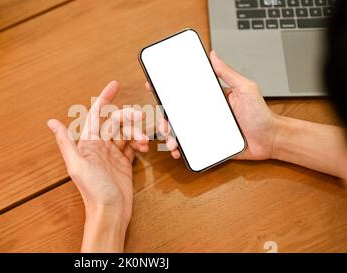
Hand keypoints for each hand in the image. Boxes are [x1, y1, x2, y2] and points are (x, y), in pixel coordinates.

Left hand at [47, 81, 148, 251]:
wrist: (110, 212)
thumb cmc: (93, 191)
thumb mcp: (77, 165)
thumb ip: (65, 142)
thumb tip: (51, 122)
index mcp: (88, 143)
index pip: (96, 115)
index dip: (104, 98)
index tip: (114, 85)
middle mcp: (100, 146)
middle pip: (116, 122)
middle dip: (128, 117)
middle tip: (140, 117)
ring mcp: (113, 155)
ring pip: (126, 133)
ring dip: (136, 131)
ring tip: (143, 139)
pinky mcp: (124, 163)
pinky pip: (132, 146)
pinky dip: (139, 143)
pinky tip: (143, 146)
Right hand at [146, 51, 278, 160]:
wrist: (270, 140)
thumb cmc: (260, 114)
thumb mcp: (245, 89)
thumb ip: (228, 73)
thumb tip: (213, 55)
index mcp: (209, 98)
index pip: (184, 92)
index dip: (167, 89)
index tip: (152, 85)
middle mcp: (204, 113)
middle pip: (176, 114)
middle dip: (163, 118)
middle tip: (162, 123)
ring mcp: (204, 129)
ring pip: (180, 132)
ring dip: (170, 136)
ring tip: (171, 141)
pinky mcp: (208, 145)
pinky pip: (190, 147)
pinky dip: (181, 149)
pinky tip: (177, 151)